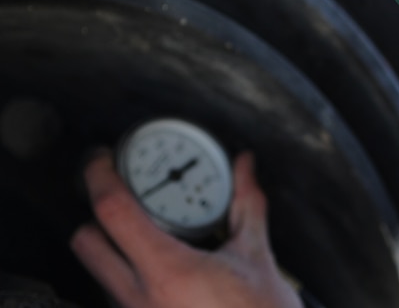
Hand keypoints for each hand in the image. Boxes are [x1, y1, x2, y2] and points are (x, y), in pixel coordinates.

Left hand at [70, 149, 304, 307]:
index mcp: (167, 270)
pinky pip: (121, 295)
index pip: (113, 211)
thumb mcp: (256, 256)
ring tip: (150, 233)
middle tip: (124, 196)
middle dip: (97, 214)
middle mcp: (140, 296)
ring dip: (114, 247)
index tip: (103, 160)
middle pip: (86, 242)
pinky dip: (133, 274)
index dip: (100, 177)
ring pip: (100, 272)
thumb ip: (247, 205)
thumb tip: (245, 167)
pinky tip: (165, 272)